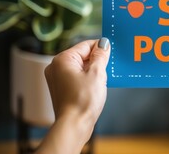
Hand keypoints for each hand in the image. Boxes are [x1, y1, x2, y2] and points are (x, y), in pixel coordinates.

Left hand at [37, 38, 109, 153]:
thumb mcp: (97, 73)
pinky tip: (96, 86)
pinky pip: (76, 76)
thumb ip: (101, 56)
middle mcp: (56, 67)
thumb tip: (103, 44)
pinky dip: (87, 78)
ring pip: (80, 66)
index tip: (112, 53)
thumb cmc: (83, 101)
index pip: (86, 45)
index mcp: (62, 59)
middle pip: (82, 55)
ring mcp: (57, 78)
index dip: (101, 48)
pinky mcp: (61, 88)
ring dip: (93, 70)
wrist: (74, 125)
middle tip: (108, 69)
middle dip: (97, 60)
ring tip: (102, 80)